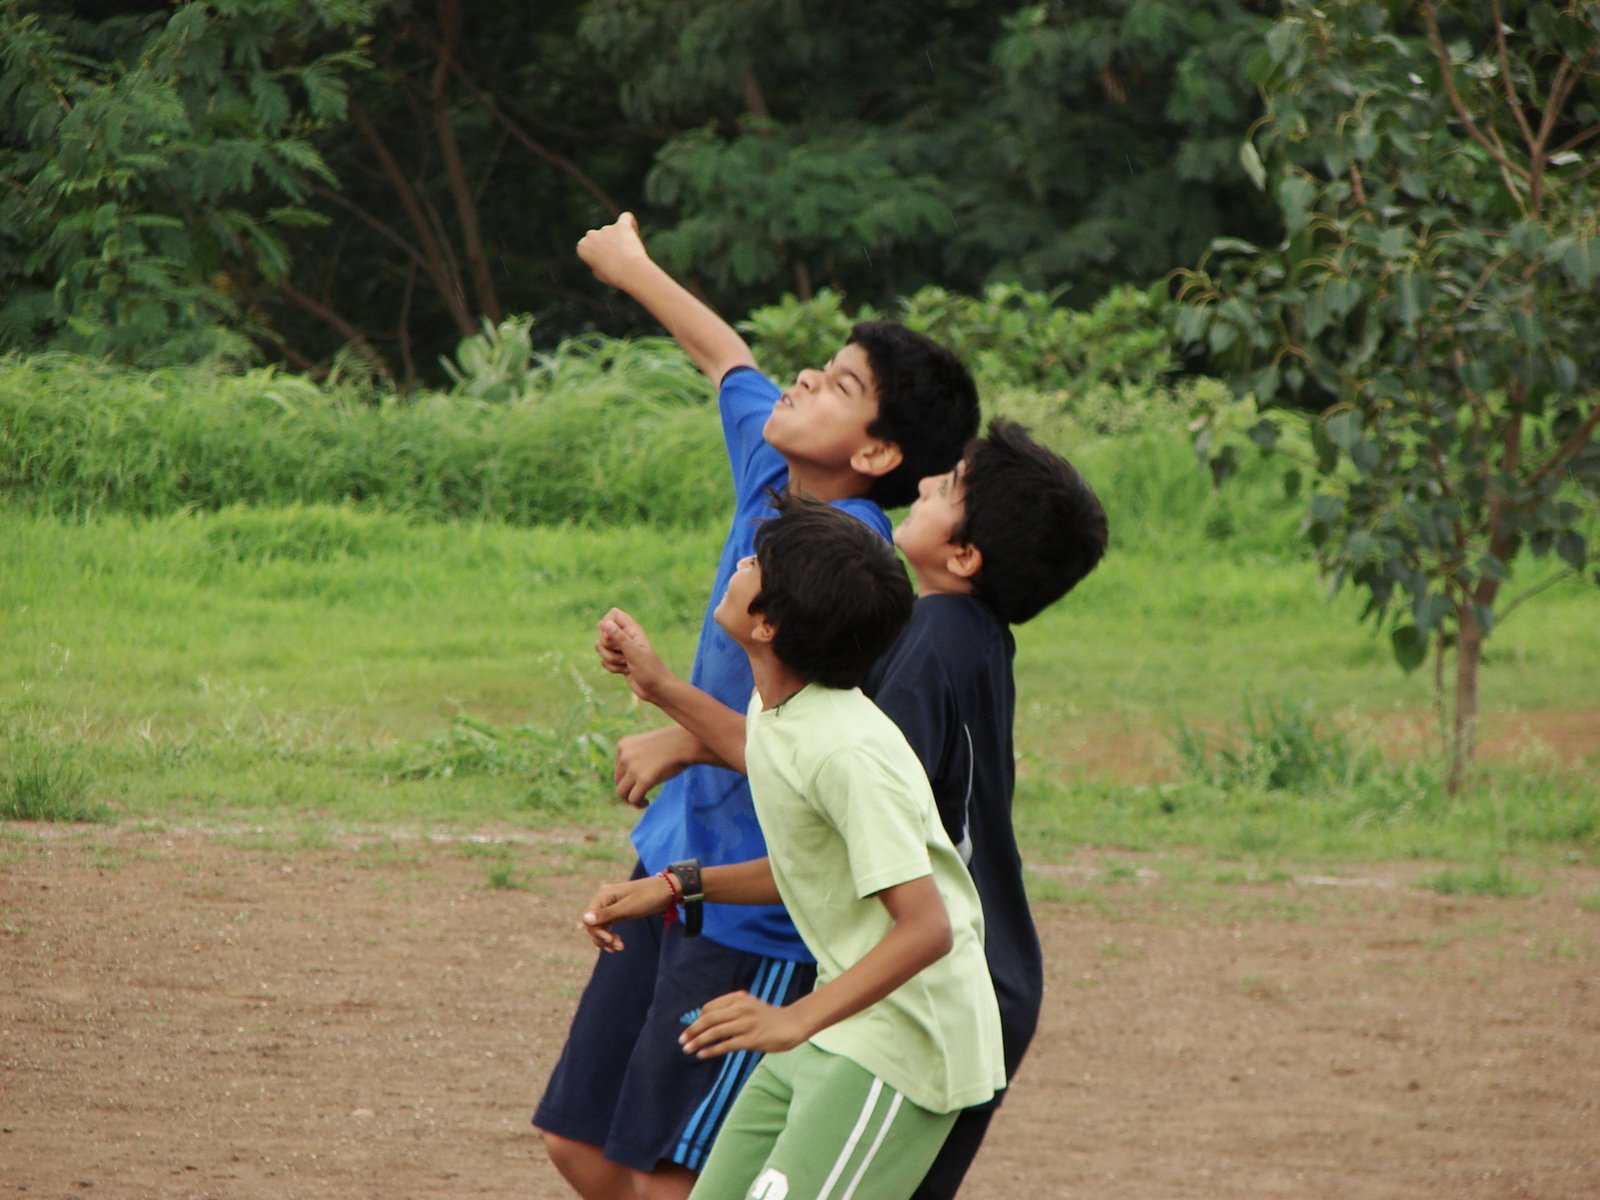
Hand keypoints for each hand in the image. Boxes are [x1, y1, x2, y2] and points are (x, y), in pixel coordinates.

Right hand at [576, 212, 649, 288]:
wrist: (628, 272)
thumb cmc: (614, 276)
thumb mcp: (600, 274)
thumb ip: (597, 261)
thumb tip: (603, 255)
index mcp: (582, 247)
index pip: (591, 247)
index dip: (600, 256)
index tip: (608, 265)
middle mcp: (591, 235)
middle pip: (601, 237)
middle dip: (609, 245)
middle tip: (619, 259)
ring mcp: (605, 229)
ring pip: (615, 231)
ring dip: (622, 239)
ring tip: (630, 254)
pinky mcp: (621, 226)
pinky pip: (626, 217)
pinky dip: (630, 222)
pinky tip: (633, 230)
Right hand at [581, 876, 672, 951]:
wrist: (667, 891)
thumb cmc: (648, 897)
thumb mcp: (628, 907)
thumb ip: (607, 914)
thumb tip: (585, 919)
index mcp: (604, 895)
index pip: (589, 918)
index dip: (597, 932)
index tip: (610, 940)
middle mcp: (604, 899)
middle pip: (593, 924)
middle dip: (602, 938)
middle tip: (617, 947)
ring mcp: (611, 905)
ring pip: (600, 926)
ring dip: (607, 939)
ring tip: (619, 947)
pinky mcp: (618, 911)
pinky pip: (608, 926)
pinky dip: (611, 935)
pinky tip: (617, 943)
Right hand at [596, 608, 672, 704]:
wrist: (657, 689)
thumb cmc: (650, 670)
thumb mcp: (635, 653)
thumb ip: (620, 638)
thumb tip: (605, 623)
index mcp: (632, 630)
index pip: (613, 614)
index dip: (607, 624)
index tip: (613, 637)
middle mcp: (625, 637)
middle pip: (602, 632)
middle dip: (608, 647)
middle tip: (624, 654)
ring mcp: (621, 649)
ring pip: (601, 648)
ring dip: (611, 660)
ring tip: (627, 664)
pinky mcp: (618, 661)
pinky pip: (604, 660)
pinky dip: (612, 668)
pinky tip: (625, 671)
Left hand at [613, 725, 691, 807]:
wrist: (686, 743)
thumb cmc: (672, 744)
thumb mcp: (648, 746)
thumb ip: (637, 758)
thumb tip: (632, 780)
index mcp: (623, 745)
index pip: (618, 768)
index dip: (627, 778)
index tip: (638, 782)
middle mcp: (624, 755)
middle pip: (618, 780)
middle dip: (628, 789)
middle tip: (640, 795)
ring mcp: (633, 767)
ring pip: (622, 792)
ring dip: (630, 799)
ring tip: (642, 801)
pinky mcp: (644, 779)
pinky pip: (633, 798)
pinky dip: (638, 804)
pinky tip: (647, 803)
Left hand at [680, 990, 809, 1057]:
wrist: (792, 1024)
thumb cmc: (767, 1017)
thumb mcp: (748, 1006)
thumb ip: (730, 1010)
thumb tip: (705, 1022)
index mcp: (738, 997)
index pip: (709, 1008)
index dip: (698, 1020)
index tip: (691, 1030)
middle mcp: (741, 1008)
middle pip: (709, 1019)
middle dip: (692, 1030)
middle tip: (682, 1040)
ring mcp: (746, 1023)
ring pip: (715, 1032)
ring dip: (698, 1041)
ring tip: (687, 1049)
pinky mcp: (752, 1039)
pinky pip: (726, 1045)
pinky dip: (711, 1050)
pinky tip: (702, 1054)